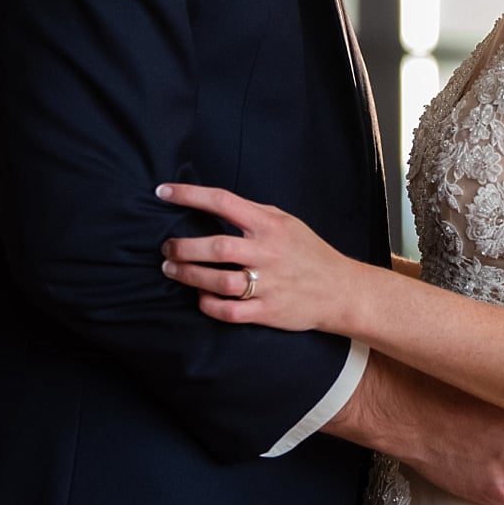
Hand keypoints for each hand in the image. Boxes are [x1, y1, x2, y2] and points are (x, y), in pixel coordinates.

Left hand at [157, 181, 351, 333]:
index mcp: (270, 225)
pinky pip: (228, 311)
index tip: (163, 192)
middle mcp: (268, 253)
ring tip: (172, 270)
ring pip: (218, 281)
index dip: (190, 195)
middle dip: (183, 247)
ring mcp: (268, 284)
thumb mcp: (286, 222)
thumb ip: (253, 213)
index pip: (224, 202)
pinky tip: (199, 296)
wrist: (340, 290)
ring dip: (189, 275)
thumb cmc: (308, 252)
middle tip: (166, 248)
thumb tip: (214, 204)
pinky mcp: (267, 312)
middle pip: (216, 247)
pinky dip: (207, 304)